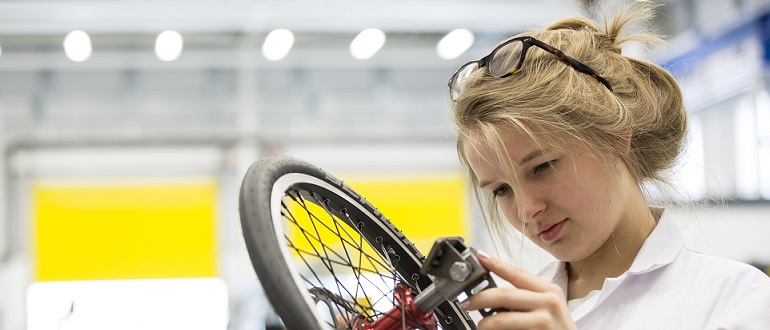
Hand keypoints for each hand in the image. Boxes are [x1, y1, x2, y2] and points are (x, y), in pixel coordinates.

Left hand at [460, 251, 575, 329]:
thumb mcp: (548, 307)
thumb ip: (526, 297)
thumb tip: (494, 292)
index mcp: (549, 290)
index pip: (516, 273)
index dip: (495, 264)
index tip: (478, 257)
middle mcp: (548, 302)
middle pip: (503, 295)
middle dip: (479, 298)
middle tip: (466, 303)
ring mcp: (543, 321)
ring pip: (501, 319)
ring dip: (484, 324)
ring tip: (480, 327)